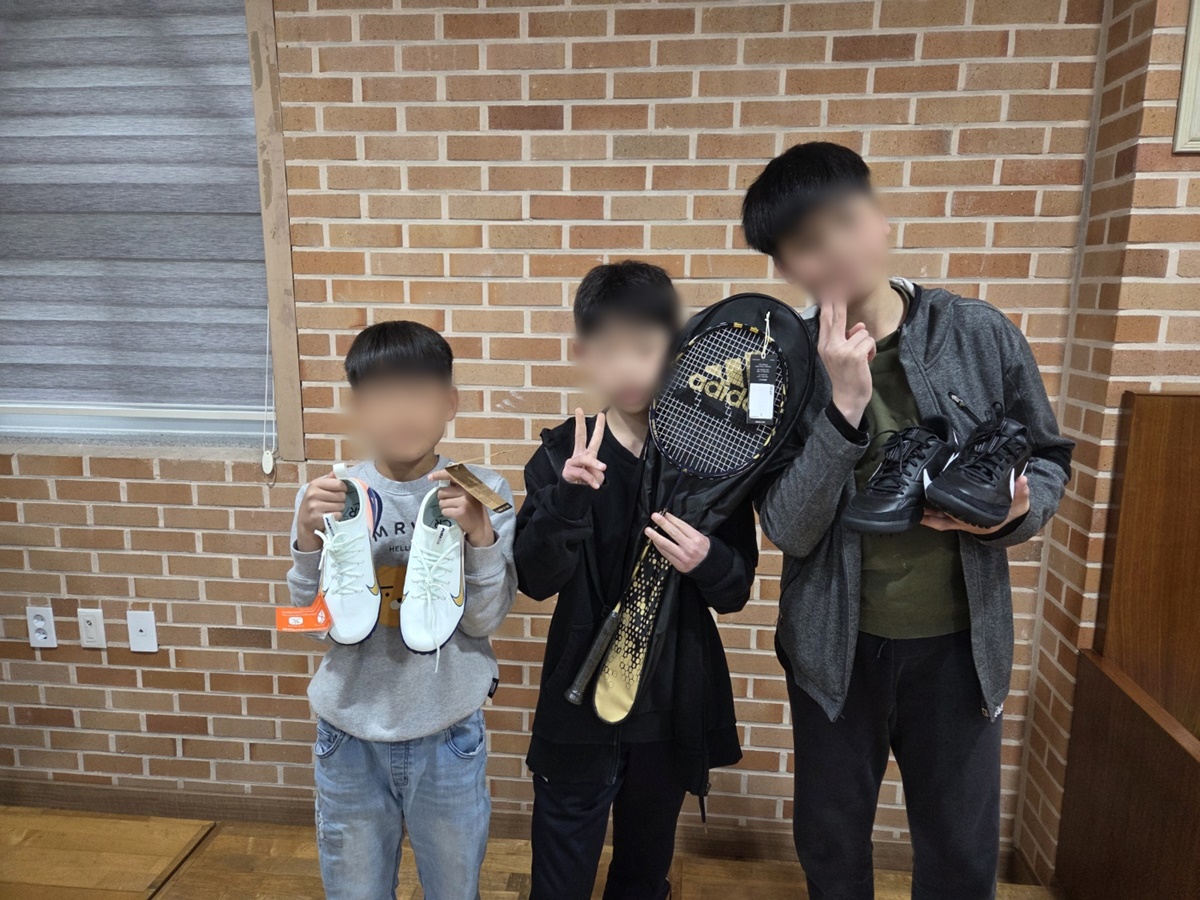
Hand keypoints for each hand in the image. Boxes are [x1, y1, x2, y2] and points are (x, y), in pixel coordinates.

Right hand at [296, 474, 348, 551]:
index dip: (343, 489)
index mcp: (315, 484)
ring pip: (341, 506)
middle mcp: (313, 494)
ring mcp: (314, 506)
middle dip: (341, 500)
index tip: (339, 492)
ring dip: (339, 509)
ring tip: (330, 510)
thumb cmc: (315, 504)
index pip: (339, 483)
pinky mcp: (317, 518)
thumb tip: (338, 471)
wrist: (305, 524)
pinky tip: (330, 516)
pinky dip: (337, 517)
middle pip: (341, 495)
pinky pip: (337, 515)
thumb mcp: (318, 489)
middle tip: (333, 503)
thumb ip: (329, 480)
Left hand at [429, 470, 494, 546]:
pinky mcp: (460, 512)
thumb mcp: (469, 495)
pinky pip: (444, 511)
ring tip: (454, 510)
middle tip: (452, 504)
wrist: (480, 526)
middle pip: (442, 492)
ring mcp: (464, 502)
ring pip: (441, 502)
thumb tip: (441, 480)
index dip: (440, 475)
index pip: (452, 476)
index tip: (430, 477)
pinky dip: (447, 514)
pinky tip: (455, 516)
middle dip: (442, 499)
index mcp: (469, 485)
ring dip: (445, 508)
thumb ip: (458, 487)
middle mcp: (467, 491)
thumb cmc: (472, 509)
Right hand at [562, 408, 606, 489]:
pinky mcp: (569, 471)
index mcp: (586, 454)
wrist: (571, 494)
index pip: (593, 439)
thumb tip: (597, 472)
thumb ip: (597, 472)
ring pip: (586, 459)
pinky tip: (595, 486)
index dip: (598, 427)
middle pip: (579, 436)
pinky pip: (584, 473)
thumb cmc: (584, 481)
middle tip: (578, 410)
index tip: (601, 414)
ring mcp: (573, 462)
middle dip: (579, 423)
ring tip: (603, 468)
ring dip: (595, 463)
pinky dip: (591, 480)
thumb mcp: (595, 476)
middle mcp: (579, 455)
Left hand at [644, 512, 710, 573]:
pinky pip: (666, 554)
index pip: (682, 526)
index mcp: (697, 538)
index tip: (665, 514)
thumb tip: (671, 522)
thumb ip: (688, 532)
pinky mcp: (679, 564)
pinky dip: (659, 547)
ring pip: (667, 545)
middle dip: (663, 524)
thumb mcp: (701, 537)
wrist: (710, 567)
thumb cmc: (704, 549)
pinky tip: (654, 541)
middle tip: (654, 516)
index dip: (672, 519)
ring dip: (656, 536)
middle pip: (674, 533)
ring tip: (648, 530)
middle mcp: (690, 547)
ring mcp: (684, 557)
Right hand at [818, 294, 874, 425]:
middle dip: (839, 299)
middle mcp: (830, 345)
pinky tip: (867, 362)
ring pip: (862, 332)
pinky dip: (872, 351)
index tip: (830, 287)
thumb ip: (847, 339)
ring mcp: (841, 350)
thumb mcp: (841, 356)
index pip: (826, 319)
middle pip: (837, 316)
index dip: (829, 302)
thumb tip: (860, 326)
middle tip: (839, 283)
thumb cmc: (846, 376)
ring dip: (866, 344)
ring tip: (862, 358)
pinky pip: (869, 341)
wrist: (847, 399)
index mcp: (824, 345)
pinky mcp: (854, 355)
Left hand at [921, 475, 1030, 534]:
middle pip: (938, 519)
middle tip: (910, 500)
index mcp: (974, 521)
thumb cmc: (1012, 513)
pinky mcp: (958, 514)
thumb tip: (1023, 480)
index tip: (927, 504)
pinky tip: (922, 497)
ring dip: (924, 510)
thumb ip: (1021, 493)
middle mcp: (963, 521)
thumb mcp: (1019, 504)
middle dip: (924, 512)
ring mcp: (959, 519)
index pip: (952, 519)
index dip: (938, 514)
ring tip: (910, 498)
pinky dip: (931, 509)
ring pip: (937, 517)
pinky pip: (940, 515)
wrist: (1012, 521)